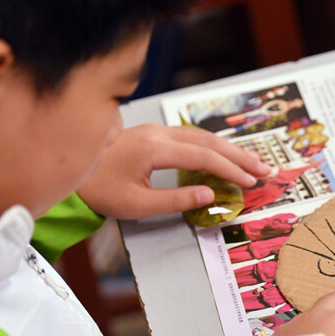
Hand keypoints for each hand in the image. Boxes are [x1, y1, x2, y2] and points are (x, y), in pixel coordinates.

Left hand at [77, 124, 270, 218]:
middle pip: (209, 141)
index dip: (231, 170)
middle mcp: (158, 134)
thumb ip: (176, 200)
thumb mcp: (136, 204)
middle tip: (266, 169)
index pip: (204, 157)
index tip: (251, 182)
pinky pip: (191, 136)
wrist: (69, 171)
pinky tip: (224, 153)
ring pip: (202, 136)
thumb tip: (211, 195)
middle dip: (240, 156)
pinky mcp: (153, 134)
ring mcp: (155, 131)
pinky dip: (213, 145)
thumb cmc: (97, 189)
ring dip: (229, 149)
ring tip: (253, 161)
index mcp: (154, 149)